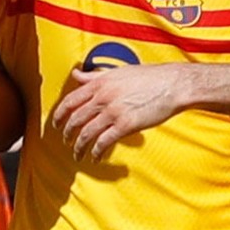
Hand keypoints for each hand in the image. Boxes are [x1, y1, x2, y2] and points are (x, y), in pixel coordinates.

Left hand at [51, 63, 188, 160]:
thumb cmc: (149, 77)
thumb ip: (94, 76)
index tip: (56, 123)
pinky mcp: (126, 125)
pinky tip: (96, 158)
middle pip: (75, 119)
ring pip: (86, 134)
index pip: (70, 100)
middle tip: (66, 141)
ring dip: (79, 147)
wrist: (173, 84)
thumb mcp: (117, 72)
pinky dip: (96, 152)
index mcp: (100, 83)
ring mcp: (114, 112)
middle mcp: (103, 97)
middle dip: (67, 133)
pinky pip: (104, 142)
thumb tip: (76, 73)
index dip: (59, 115)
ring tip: (78, 154)